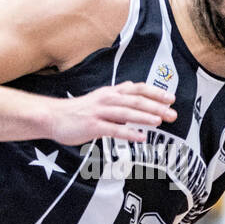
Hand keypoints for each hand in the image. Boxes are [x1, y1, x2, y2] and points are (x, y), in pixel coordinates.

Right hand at [47, 82, 176, 145]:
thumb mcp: (100, 97)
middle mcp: (107, 100)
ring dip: (143, 117)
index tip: (171, 98)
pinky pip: (113, 130)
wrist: (52, 116)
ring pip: (125, 113)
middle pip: (135, 101)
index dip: (155, 93)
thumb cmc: (79, 110)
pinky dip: (128, 133)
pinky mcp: (92, 126)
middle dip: (155, 107)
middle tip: (172, 114)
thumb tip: (132, 86)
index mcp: (111, 93)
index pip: (137, 89)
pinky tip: (140, 137)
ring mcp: (99, 113)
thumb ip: (118, 93)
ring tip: (159, 121)